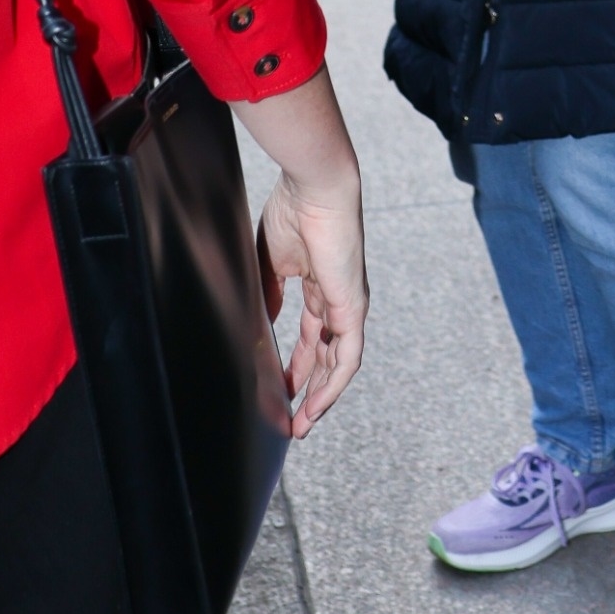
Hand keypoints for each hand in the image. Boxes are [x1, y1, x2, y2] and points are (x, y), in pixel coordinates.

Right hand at [237, 68, 366, 431]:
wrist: (315, 189)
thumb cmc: (293, 211)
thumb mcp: (271, 262)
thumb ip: (270, 296)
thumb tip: (262, 325)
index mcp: (318, 287)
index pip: (310, 337)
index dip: (296, 365)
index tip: (281, 389)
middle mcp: (337, 301)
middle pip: (324, 356)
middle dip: (309, 389)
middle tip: (291, 420)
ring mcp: (348, 306)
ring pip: (337, 364)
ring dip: (321, 397)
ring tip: (302, 424)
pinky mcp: (352, 308)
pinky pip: (347, 356)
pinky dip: (333, 383)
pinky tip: (317, 404)